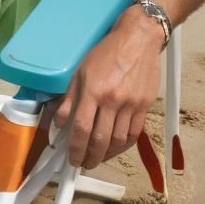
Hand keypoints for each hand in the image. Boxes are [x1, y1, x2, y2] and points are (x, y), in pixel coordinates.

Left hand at [52, 14, 163, 168]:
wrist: (138, 39)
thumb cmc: (106, 53)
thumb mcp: (80, 71)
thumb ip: (69, 99)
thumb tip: (58, 123)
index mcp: (93, 90)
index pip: (81, 128)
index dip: (75, 148)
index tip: (72, 158)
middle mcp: (112, 100)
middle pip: (100, 139)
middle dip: (89, 157)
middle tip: (83, 164)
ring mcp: (131, 104)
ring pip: (118, 141)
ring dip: (106, 155)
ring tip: (97, 158)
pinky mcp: (145, 106)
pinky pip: (134, 134)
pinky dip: (123, 146)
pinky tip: (114, 148)